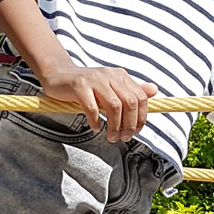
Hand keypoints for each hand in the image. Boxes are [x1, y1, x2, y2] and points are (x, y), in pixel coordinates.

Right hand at [34, 64, 156, 142]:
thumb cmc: (87, 85)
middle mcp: (110, 75)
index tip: (136, 131)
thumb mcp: (111, 85)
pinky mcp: (79, 85)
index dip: (141, 117)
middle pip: (129, 103)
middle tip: (123, 138)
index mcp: (120, 75)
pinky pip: (92, 107)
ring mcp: (95, 79)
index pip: (140, 98)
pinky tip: (96, 128)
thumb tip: (155, 90)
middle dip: (129, 124)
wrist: (59, 75)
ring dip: (115, 126)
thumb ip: (132, 89)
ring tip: (111, 137)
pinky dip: (96, 121)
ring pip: (114, 106)